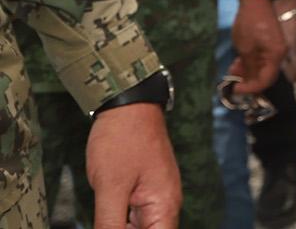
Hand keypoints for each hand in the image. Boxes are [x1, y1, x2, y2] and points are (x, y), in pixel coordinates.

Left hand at [87, 102, 180, 228]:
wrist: (128, 104)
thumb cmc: (123, 139)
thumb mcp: (110, 188)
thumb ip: (109, 224)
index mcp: (164, 206)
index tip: (113, 227)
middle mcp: (165, 204)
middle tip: (106, 217)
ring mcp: (155, 195)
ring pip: (140, 227)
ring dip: (120, 227)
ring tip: (105, 211)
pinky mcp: (144, 189)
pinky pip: (134, 216)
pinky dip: (120, 222)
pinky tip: (105, 217)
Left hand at [228, 0, 284, 94]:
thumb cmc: (250, 23)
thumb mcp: (245, 48)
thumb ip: (248, 68)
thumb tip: (248, 83)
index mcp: (276, 56)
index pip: (265, 81)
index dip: (249, 88)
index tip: (234, 89)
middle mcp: (280, 54)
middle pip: (265, 75)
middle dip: (247, 80)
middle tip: (231, 80)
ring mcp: (276, 48)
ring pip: (263, 68)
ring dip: (248, 71)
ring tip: (232, 69)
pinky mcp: (271, 43)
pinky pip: (263, 59)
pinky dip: (251, 62)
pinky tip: (239, 60)